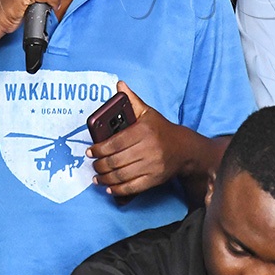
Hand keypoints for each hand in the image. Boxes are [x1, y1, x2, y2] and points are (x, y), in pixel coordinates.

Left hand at [86, 81, 185, 197]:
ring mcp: (152, 165)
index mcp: (143, 131)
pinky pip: (133, 187)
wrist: (184, 149)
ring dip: (105, 178)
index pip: (115, 142)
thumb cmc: (161, 130)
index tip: (90, 151)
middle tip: (93, 164)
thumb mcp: (148, 112)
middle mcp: (148, 149)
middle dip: (100, 165)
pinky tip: (109, 187)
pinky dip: (119, 189)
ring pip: (122, 175)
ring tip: (97, 177)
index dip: (99, 149)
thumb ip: (132, 100)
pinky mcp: (155, 179)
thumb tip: (120, 85)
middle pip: (116, 160)